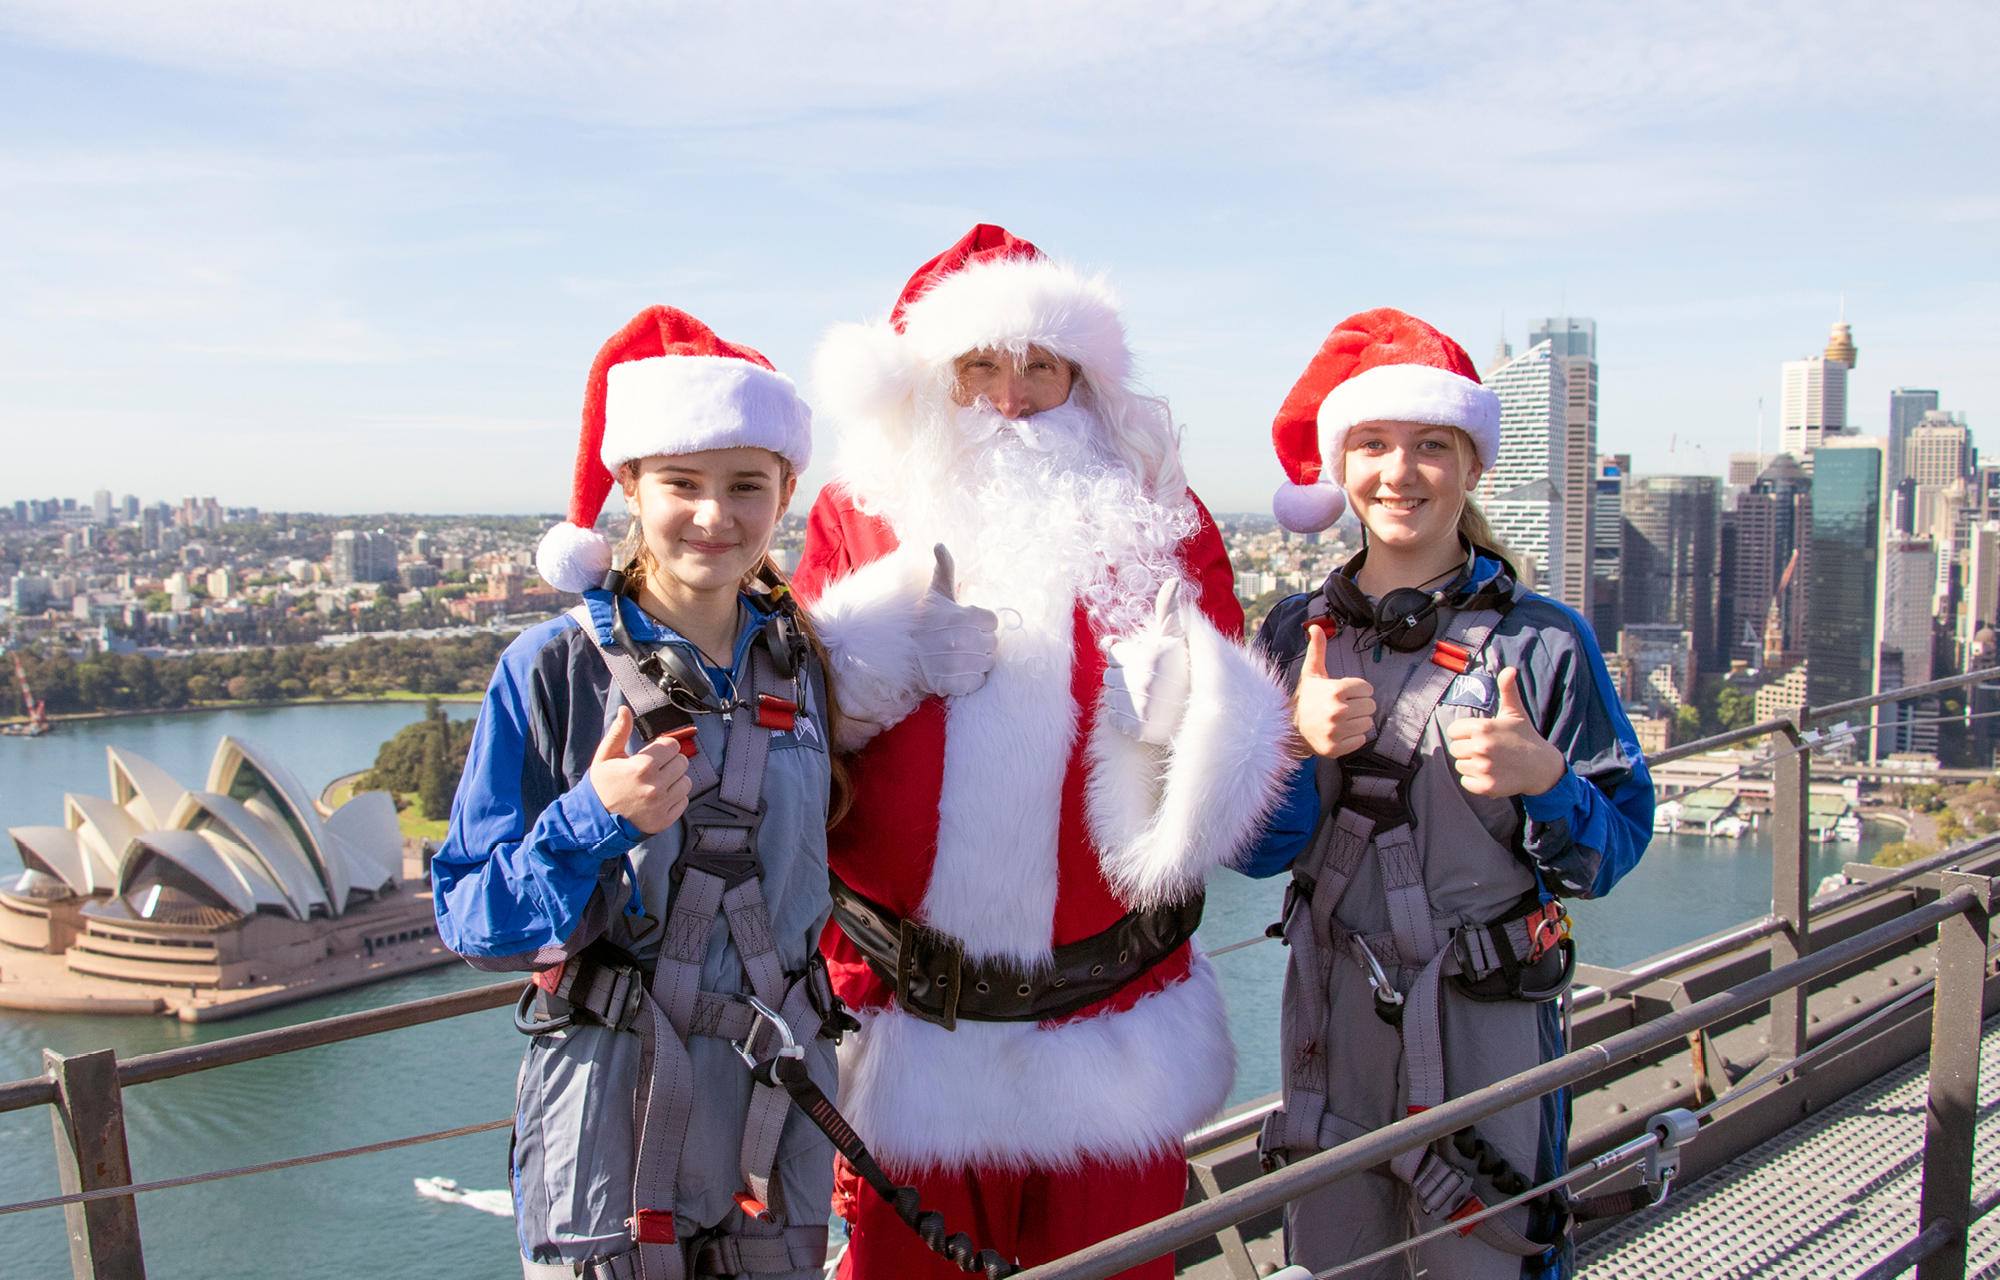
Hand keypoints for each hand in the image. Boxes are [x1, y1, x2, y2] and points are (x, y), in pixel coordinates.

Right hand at [587, 706, 693, 835]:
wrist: (595, 820)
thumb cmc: (601, 785)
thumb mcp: (606, 756)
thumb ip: (619, 731)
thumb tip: (624, 710)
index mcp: (642, 766)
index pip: (672, 745)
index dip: (663, 747)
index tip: (654, 753)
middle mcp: (655, 786)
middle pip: (682, 761)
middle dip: (670, 762)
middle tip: (654, 769)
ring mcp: (661, 804)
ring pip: (685, 781)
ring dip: (674, 780)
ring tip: (656, 783)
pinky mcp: (665, 819)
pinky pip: (683, 801)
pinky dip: (674, 798)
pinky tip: (658, 798)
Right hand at [913, 544, 999, 697]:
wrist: (901, 654)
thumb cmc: (923, 622)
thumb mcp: (935, 593)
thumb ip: (944, 568)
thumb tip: (940, 544)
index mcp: (963, 617)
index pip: (992, 622)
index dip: (982, 624)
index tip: (967, 625)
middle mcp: (963, 640)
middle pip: (993, 644)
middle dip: (981, 643)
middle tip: (962, 642)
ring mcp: (959, 663)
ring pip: (987, 663)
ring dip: (976, 661)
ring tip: (959, 656)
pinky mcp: (955, 683)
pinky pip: (978, 682)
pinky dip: (970, 679)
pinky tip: (957, 671)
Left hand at [1103, 580, 1192, 744]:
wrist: (1200, 710)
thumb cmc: (1183, 670)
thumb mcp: (1176, 638)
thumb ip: (1168, 609)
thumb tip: (1173, 580)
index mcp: (1148, 657)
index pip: (1115, 653)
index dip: (1129, 658)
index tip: (1146, 665)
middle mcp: (1142, 680)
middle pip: (1110, 676)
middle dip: (1126, 678)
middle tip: (1149, 683)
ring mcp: (1139, 706)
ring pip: (1111, 697)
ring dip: (1125, 698)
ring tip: (1148, 699)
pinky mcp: (1135, 728)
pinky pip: (1114, 719)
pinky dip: (1125, 720)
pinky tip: (1144, 715)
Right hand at [1294, 623, 1373, 756]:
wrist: (1288, 728)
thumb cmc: (1305, 699)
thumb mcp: (1311, 673)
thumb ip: (1317, 649)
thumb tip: (1315, 626)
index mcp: (1335, 690)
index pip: (1367, 689)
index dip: (1357, 690)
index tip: (1343, 694)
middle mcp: (1337, 710)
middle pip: (1370, 706)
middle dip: (1359, 706)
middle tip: (1342, 707)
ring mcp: (1336, 731)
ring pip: (1368, 724)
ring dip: (1357, 722)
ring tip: (1340, 720)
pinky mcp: (1336, 748)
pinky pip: (1361, 740)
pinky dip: (1353, 737)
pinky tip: (1338, 732)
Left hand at [1445, 667, 1566, 796]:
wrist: (1542, 767)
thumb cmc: (1524, 737)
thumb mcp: (1515, 712)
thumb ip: (1507, 689)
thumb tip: (1509, 669)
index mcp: (1483, 728)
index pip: (1453, 731)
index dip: (1465, 733)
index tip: (1482, 735)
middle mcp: (1481, 747)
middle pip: (1455, 749)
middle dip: (1468, 749)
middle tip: (1489, 750)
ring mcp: (1484, 768)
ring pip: (1460, 766)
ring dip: (1472, 765)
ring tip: (1491, 762)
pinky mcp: (1486, 786)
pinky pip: (1466, 782)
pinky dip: (1475, 781)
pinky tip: (1491, 774)